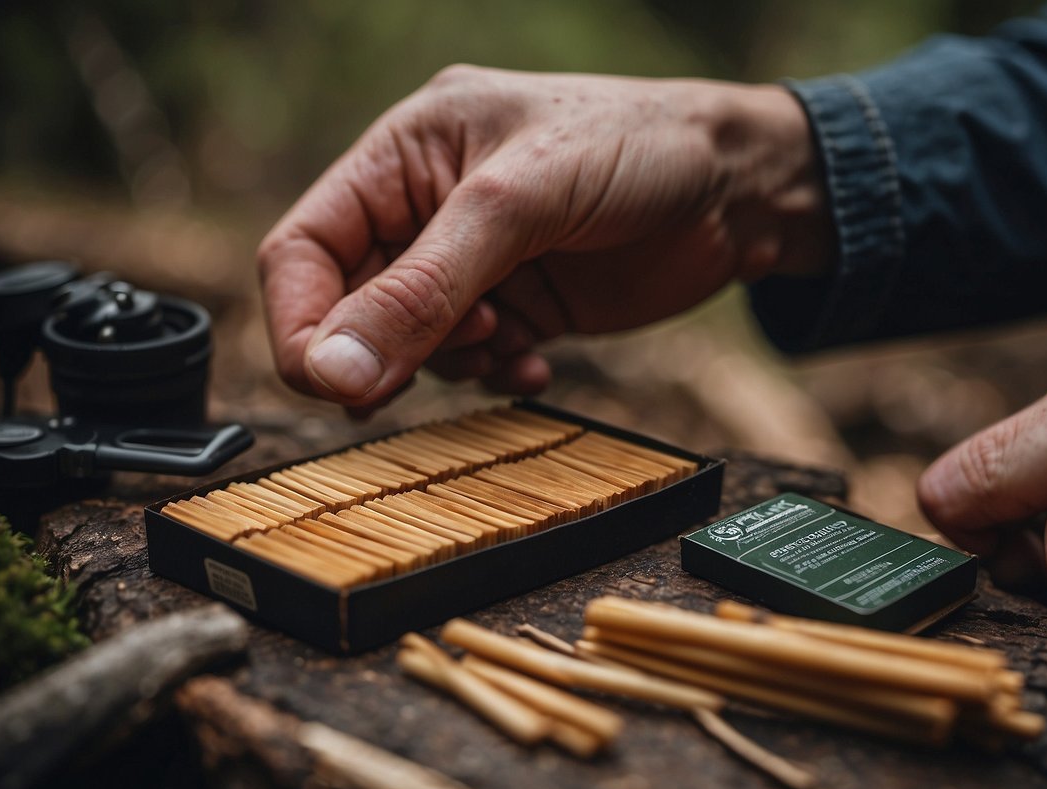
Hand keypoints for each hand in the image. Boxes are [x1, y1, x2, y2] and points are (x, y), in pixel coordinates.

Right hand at [258, 65, 831, 414]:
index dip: (303, 322)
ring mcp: (476, 265)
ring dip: (446, 361)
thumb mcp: (520, 204)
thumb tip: (337, 368)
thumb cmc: (637, 148)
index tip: (330, 382)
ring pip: (410, 344)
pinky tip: (536, 358)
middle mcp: (428, 210)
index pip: (305, 248)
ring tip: (506, 335)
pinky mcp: (520, 306)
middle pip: (351, 305)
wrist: (742, 186)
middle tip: (423, 372)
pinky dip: (493, 373)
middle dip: (383, 350)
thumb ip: (424, 289)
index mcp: (404, 155)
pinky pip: (472, 361)